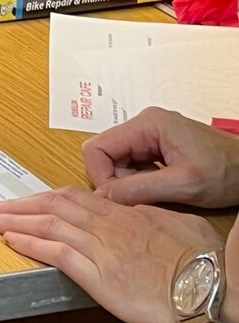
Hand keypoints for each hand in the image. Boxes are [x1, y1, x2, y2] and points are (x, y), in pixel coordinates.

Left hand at [0, 187, 222, 322]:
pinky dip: (29, 244)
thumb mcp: (182, 229)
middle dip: (22, 205)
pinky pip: (56, 253)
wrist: (214, 288)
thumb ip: (155, 220)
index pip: (78, 199)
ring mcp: (103, 249)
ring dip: (15, 221)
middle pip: (55, 205)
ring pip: (49, 224)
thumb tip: (143, 216)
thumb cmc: (206, 264)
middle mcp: (111, 226)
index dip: (48, 198)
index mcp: (130, 214)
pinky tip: (10, 240)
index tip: (31, 200)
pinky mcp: (99, 276)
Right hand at [84, 108, 238, 209]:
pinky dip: (139, 181)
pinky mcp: (156, 145)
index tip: (118, 198)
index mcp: (147, 124)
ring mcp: (150, 134)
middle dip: (116, 180)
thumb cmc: (227, 172)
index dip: (101, 177)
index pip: (97, 148)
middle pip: (105, 155)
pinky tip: (161, 187)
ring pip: (117, 162)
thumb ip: (138, 189)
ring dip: (129, 182)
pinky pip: (132, 164)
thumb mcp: (182, 185)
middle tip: (142, 197)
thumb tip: (101, 197)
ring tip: (157, 192)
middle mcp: (144, 124)